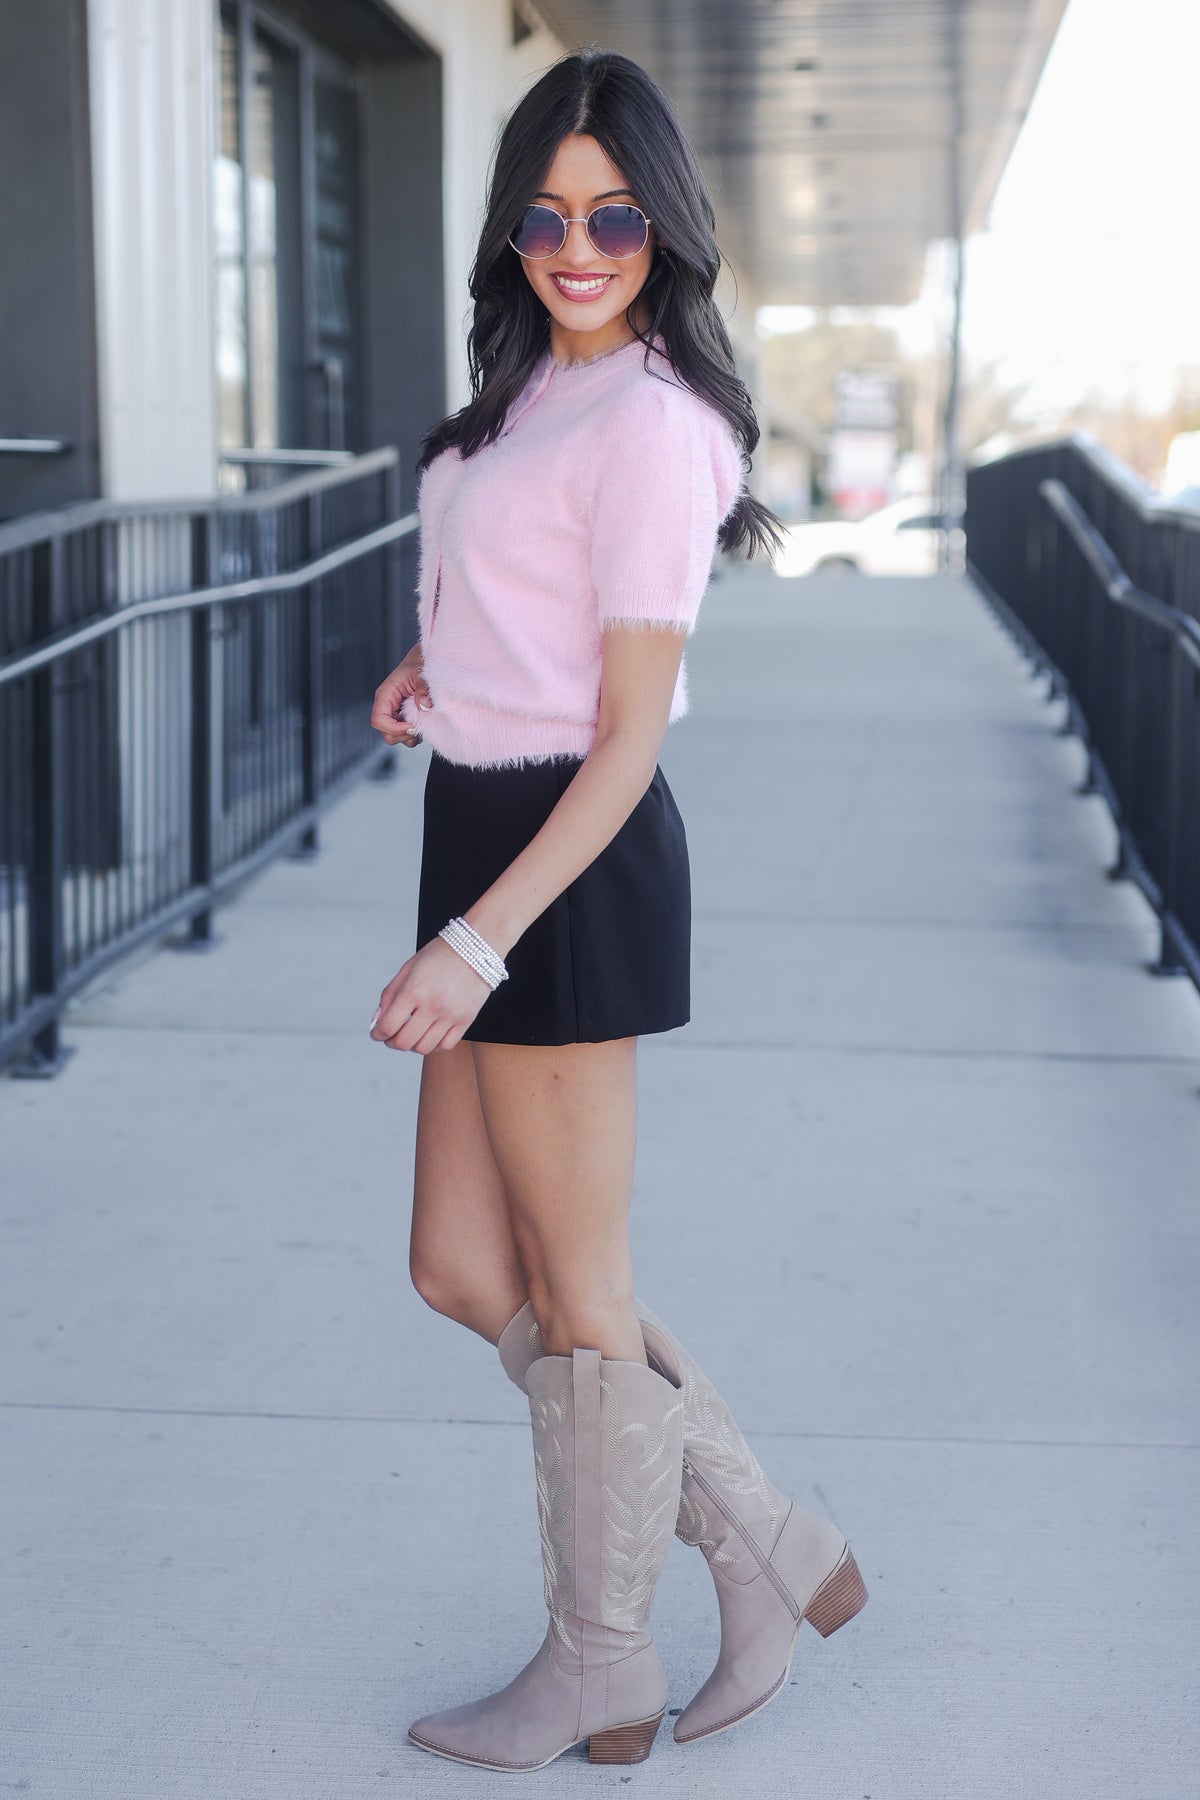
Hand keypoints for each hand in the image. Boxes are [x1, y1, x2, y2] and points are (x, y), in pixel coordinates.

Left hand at [369, 938, 493, 1054]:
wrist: (475, 947)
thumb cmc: (439, 955)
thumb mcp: (408, 969)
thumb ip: (390, 995)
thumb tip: (378, 1020)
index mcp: (414, 990)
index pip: (388, 1026)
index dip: (377, 1033)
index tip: (376, 1032)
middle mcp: (433, 1005)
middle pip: (404, 1042)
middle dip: (392, 1042)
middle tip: (391, 1036)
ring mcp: (451, 1015)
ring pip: (424, 1048)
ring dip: (411, 1046)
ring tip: (410, 1034)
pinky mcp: (466, 1019)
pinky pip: (445, 1045)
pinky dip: (433, 1045)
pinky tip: (429, 1034)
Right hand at [371, 643, 432, 746]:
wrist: (422, 663)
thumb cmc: (418, 665)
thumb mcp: (421, 675)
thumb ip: (423, 690)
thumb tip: (424, 706)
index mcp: (385, 695)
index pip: (378, 720)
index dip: (394, 728)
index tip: (412, 726)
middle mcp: (386, 707)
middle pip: (385, 733)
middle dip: (403, 734)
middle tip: (419, 727)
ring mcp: (394, 714)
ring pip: (394, 737)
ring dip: (409, 736)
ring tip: (422, 725)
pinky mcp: (402, 719)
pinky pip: (404, 735)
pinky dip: (414, 735)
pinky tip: (422, 724)